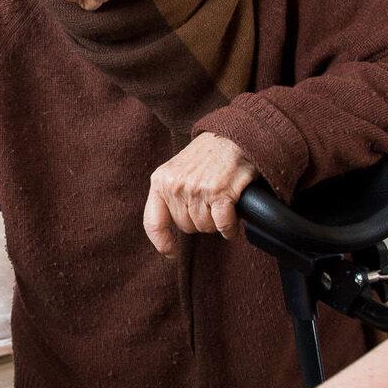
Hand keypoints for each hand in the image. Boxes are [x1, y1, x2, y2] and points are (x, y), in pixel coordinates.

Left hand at [143, 132, 257, 257]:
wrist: (234, 134)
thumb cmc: (207, 155)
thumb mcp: (177, 169)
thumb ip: (170, 193)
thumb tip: (169, 229)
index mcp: (160, 180)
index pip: (153, 222)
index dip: (162, 242)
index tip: (171, 253)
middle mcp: (176, 186)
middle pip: (186, 227)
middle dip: (199, 221)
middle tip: (210, 203)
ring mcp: (197, 189)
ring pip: (205, 228)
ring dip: (216, 222)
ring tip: (222, 203)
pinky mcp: (220, 192)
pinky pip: (223, 225)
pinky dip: (230, 228)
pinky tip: (233, 220)